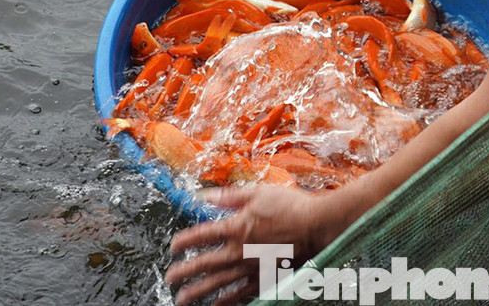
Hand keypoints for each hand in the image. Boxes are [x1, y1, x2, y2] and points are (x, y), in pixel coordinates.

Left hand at [165, 186, 351, 305]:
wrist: (318, 226)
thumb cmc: (291, 206)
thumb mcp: (258, 193)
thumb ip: (228, 196)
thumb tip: (202, 195)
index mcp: (235, 227)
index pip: (201, 235)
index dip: (184, 241)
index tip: (174, 247)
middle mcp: (239, 251)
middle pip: (204, 264)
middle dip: (184, 272)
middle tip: (170, 278)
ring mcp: (251, 268)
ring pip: (218, 283)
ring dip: (198, 292)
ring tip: (182, 299)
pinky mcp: (265, 279)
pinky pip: (241, 294)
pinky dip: (227, 302)